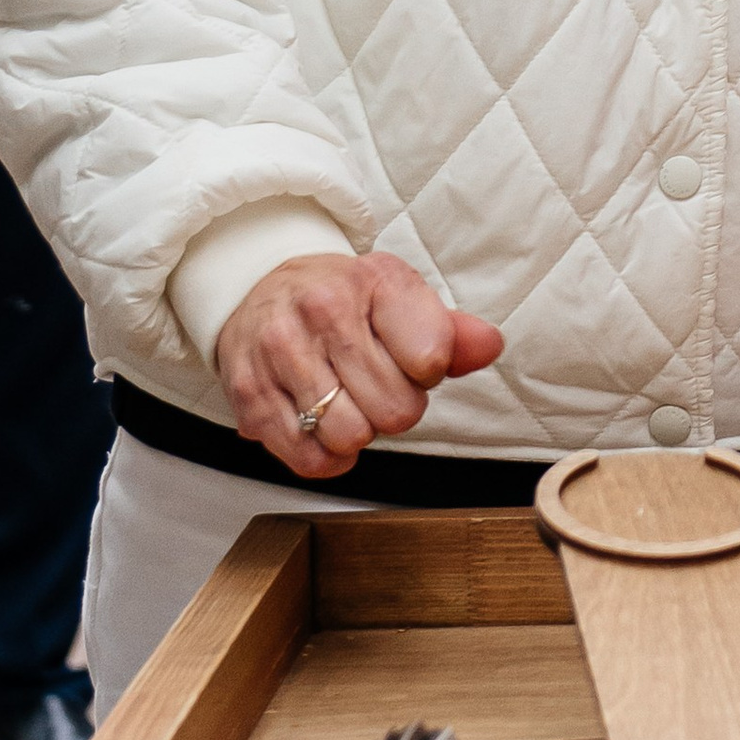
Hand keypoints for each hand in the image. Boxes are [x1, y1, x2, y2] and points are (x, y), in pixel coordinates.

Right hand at [214, 251, 504, 478]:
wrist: (259, 286)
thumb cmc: (340, 299)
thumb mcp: (400, 298)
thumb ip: (452, 330)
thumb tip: (489, 346)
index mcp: (373, 281)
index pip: (432, 359)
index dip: (428, 372)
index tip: (411, 360)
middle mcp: (322, 310)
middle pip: (395, 410)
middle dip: (396, 408)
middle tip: (376, 385)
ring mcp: (281, 351)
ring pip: (351, 436)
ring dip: (358, 432)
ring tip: (347, 401)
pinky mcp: (250, 392)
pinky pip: (309, 458)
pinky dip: (325, 456)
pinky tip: (321, 426)